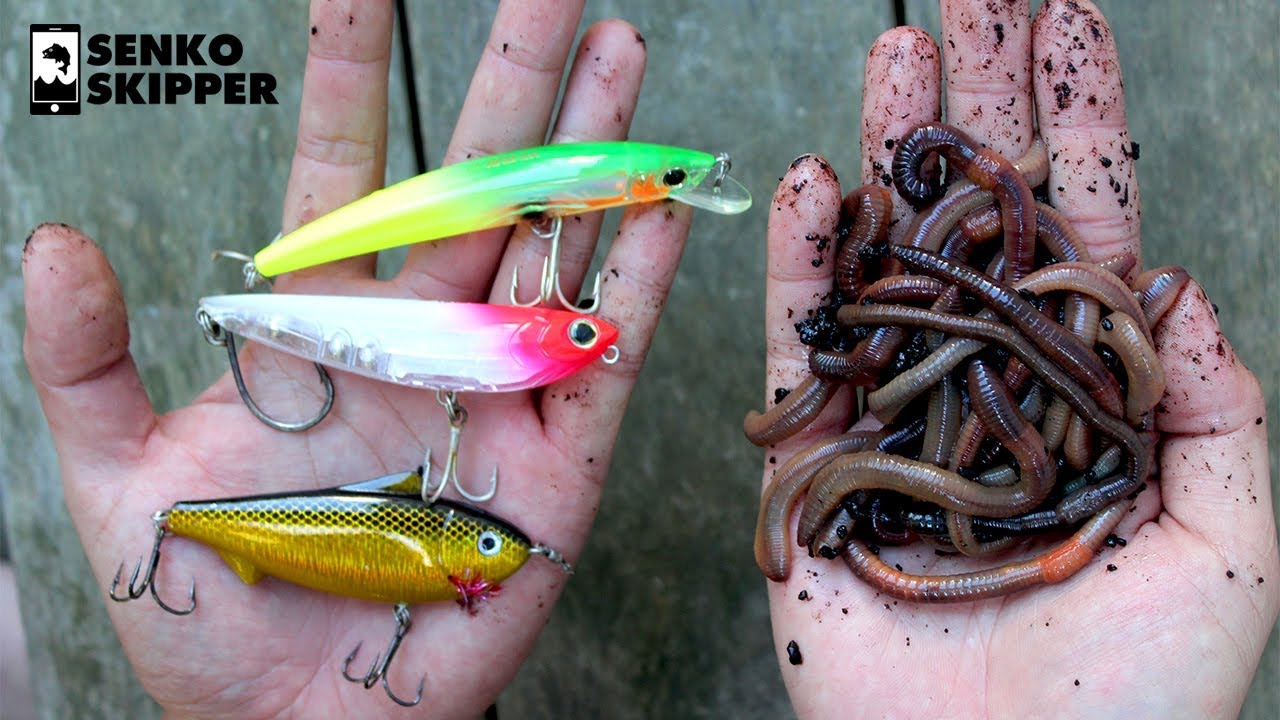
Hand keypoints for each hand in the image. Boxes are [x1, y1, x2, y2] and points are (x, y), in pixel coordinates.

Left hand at [21, 1, 684, 715]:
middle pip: (477, 183)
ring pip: (556, 245)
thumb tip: (51, 240)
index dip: (355, 72)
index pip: (348, 169)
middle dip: (514, 78)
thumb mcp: (118, 483)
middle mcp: (426, 336)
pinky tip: (662, 200)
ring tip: (622, 52)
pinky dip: (639, 278)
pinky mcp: (557, 459)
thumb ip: (92, 363)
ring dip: (591, 154)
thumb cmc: (209, 608)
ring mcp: (499, 388)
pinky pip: (605, 353)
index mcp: (327, 323)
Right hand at [756, 1, 1277, 716]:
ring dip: (894, 149)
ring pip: (890, 254)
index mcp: (1085, 394)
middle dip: (984, 96)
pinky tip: (822, 179)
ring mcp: (894, 414)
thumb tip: (1178, 283)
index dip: (1080, 116)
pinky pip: (801, 345)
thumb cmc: (1133, 701)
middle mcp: (985, 385)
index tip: (1067, 12)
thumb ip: (1216, 407)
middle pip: (981, 215)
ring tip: (900, 45)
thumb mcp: (1229, 546)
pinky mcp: (811, 462)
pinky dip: (804, 263)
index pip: (1083, 227)